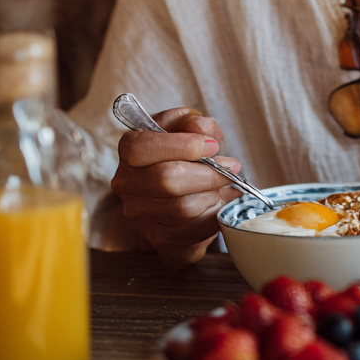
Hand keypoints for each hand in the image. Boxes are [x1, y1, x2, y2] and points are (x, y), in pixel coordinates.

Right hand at [110, 107, 242, 268]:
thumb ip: (194, 121)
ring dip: (214, 194)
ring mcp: (140, 214)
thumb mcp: (188, 126)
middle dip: (208, 173)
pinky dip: (214, 214)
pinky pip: (193, 229)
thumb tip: (203, 130)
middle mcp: (127, 183)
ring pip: (182, 207)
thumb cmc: (183, 152)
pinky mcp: (159, 237)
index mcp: (129, 149)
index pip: (143, 148)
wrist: (179, 191)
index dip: (182, 146)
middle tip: (232, 167)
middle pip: (167, 180)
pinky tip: (222, 201)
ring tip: (228, 184)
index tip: (213, 146)